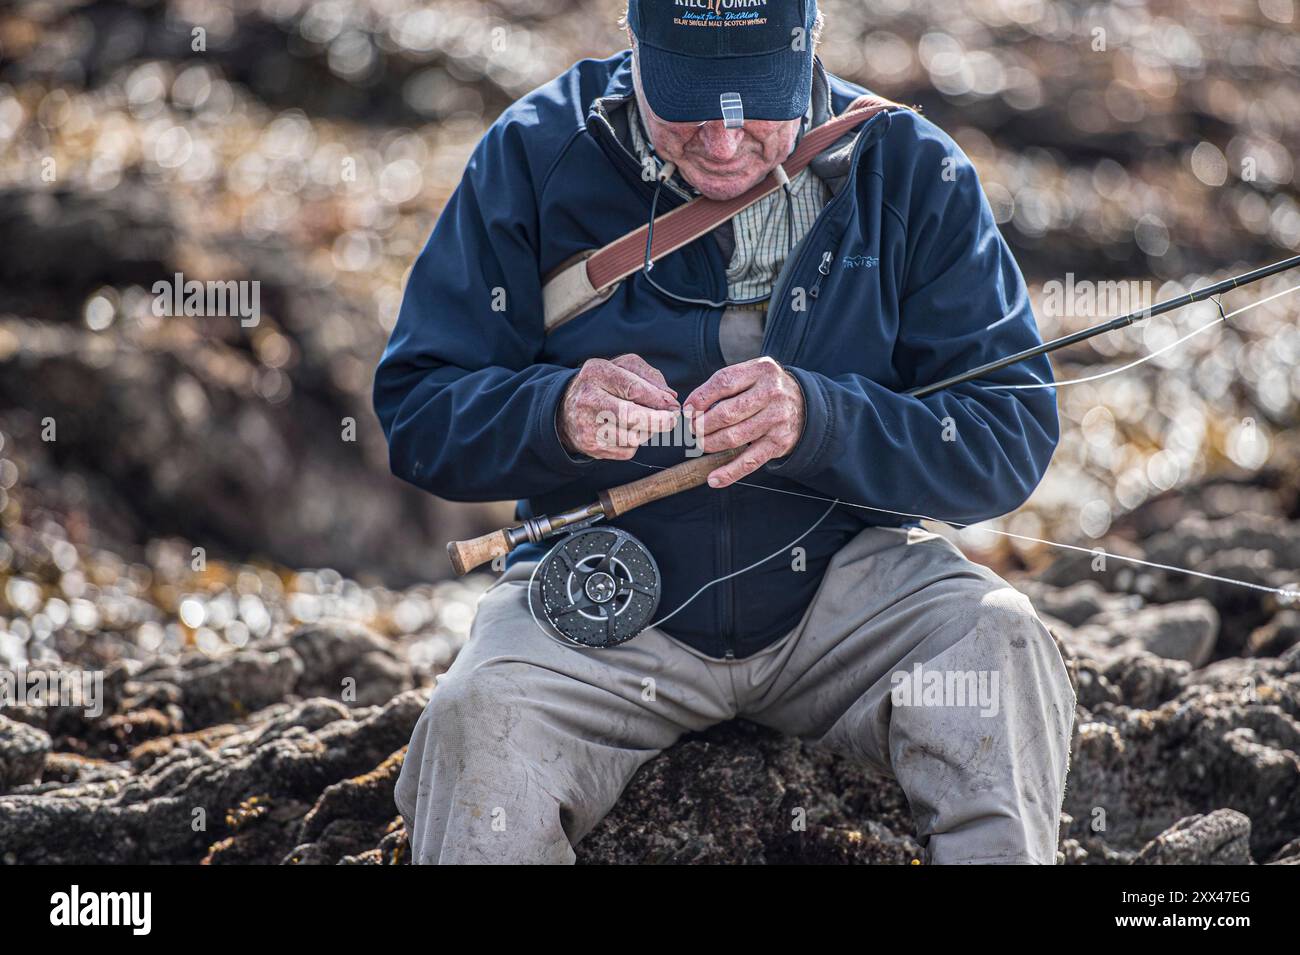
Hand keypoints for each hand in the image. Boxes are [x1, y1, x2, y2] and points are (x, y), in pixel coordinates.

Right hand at [558, 353, 679, 459]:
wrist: (565, 409)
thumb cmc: (604, 385)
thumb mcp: (622, 369)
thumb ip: (648, 376)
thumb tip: (670, 397)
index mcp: (597, 373)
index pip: (633, 388)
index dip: (658, 399)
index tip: (673, 404)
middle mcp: (588, 398)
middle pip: (631, 415)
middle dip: (658, 420)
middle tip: (672, 420)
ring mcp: (587, 425)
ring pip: (632, 436)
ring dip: (647, 432)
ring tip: (645, 422)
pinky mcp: (590, 446)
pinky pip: (627, 450)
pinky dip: (635, 443)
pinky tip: (628, 432)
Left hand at [684, 356, 804, 487]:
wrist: (805, 405)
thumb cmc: (767, 389)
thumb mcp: (753, 374)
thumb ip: (726, 384)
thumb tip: (692, 408)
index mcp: (762, 371)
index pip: (724, 382)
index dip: (701, 398)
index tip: (688, 410)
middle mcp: (771, 394)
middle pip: (726, 413)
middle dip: (702, 425)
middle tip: (692, 430)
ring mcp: (776, 420)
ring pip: (733, 437)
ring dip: (710, 444)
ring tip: (700, 444)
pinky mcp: (778, 443)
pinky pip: (749, 461)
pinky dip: (729, 473)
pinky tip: (713, 479)